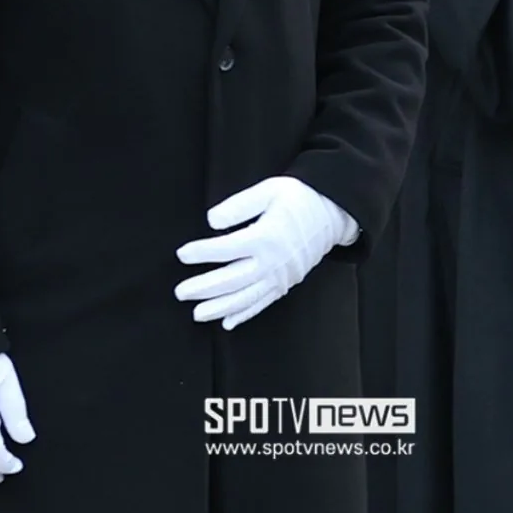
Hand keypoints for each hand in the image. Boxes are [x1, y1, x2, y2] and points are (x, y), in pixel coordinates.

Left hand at [174, 177, 358, 330]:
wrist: (332, 213)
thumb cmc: (299, 198)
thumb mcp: (268, 190)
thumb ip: (238, 205)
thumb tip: (211, 221)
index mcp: (265, 237)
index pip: (225, 249)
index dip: (201, 253)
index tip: (182, 254)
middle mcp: (271, 262)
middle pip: (230, 280)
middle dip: (202, 288)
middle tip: (180, 292)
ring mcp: (280, 277)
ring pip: (244, 298)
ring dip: (219, 308)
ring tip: (197, 313)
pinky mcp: (286, 283)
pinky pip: (262, 303)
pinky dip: (244, 314)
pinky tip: (228, 322)